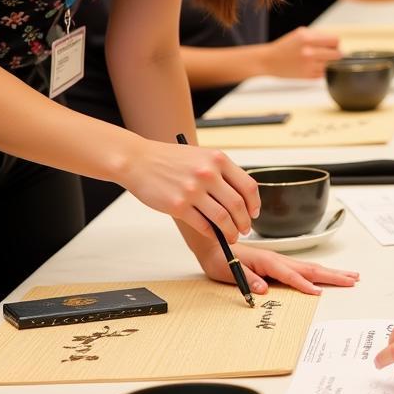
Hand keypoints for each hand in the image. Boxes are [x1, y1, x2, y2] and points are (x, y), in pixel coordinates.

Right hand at [119, 139, 259, 241]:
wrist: (139, 160)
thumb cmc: (169, 159)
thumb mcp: (202, 156)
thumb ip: (221, 172)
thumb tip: (240, 196)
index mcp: (218, 159)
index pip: (248, 185)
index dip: (255, 203)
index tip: (254, 212)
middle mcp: (208, 174)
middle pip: (238, 205)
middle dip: (245, 222)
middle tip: (245, 229)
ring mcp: (193, 190)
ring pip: (223, 218)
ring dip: (231, 232)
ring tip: (232, 237)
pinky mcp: (178, 206)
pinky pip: (203, 225)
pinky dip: (212, 233)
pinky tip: (213, 234)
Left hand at [195, 239, 359, 295]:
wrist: (214, 244)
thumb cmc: (220, 258)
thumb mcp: (229, 271)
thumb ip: (247, 280)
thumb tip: (264, 290)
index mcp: (267, 262)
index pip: (290, 275)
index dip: (304, 285)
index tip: (319, 293)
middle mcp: (277, 259)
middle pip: (309, 269)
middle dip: (332, 275)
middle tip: (352, 279)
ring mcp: (279, 261)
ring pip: (310, 267)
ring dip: (330, 272)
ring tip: (349, 276)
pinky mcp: (277, 264)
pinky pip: (302, 268)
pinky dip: (318, 272)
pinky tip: (325, 276)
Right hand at [257, 26, 341, 78]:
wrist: (269, 61)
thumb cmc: (284, 47)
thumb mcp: (301, 33)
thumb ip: (318, 35)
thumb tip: (334, 42)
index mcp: (308, 39)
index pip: (335, 41)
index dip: (334, 43)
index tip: (331, 45)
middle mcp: (309, 53)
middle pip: (337, 55)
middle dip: (334, 53)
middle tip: (327, 53)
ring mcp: (309, 66)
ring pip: (331, 65)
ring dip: (327, 63)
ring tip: (316, 59)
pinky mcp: (307, 77)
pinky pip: (323, 74)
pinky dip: (320, 70)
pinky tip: (310, 66)